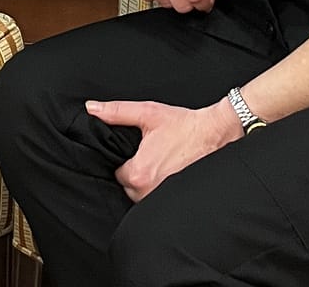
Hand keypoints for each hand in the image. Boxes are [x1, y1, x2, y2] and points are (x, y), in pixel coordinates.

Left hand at [86, 99, 237, 201]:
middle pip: (129, 188)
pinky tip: (169, 173)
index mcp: (139, 173)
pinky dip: (161, 188)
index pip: (116, 175)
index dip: (123, 162)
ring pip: (144, 196)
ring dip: (148, 183)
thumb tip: (92, 108)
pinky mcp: (179, 200)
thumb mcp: (148, 113)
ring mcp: (165, 198)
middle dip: (135, 173)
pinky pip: (160, 199)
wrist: (216, 133)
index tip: (134, 152)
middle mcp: (150, 191)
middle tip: (149, 155)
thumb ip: (116, 112)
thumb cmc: (184, 125)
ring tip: (160, 163)